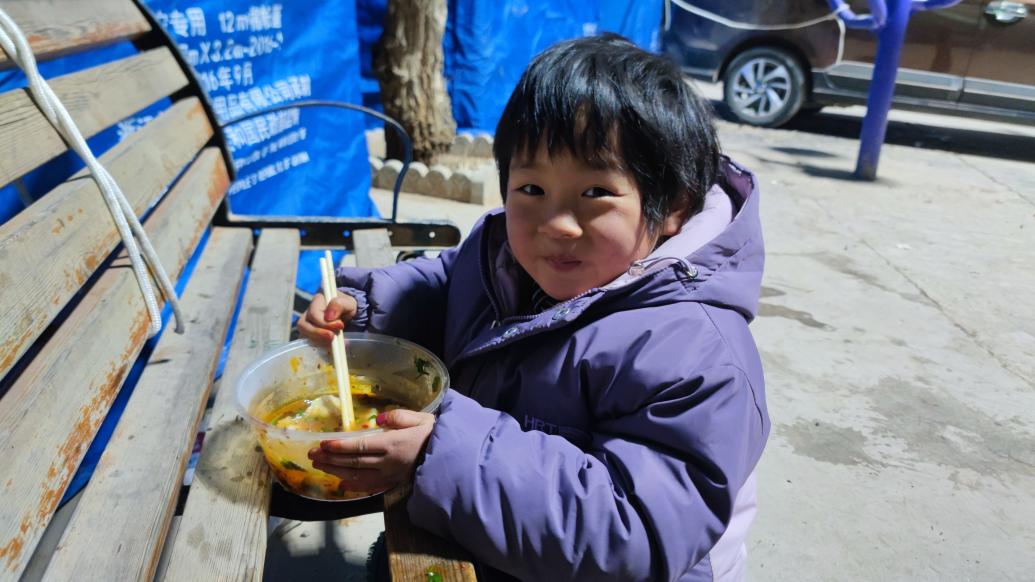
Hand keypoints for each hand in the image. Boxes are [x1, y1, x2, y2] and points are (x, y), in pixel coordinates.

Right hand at [296, 292, 357, 344]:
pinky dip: (320, 347)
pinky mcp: (309, 336)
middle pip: (303, 325)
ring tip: (334, 343)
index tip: (340, 326)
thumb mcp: (348, 302)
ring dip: (319, 341)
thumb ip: (339, 305)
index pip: (313, 313)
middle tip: (333, 337)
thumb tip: (329, 317)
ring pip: (303, 336)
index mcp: (317, 301)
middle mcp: (308, 313)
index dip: (324, 323)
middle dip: (318, 333)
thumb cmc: (346, 306)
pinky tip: (331, 349)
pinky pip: (308, 343)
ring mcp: (306, 325)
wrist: (347, 315)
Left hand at [308, 409, 435, 491]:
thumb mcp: (421, 418)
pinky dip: (354, 487)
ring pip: (358, 476)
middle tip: (311, 455)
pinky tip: (342, 485)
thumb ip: (399, 417)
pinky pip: (370, 487)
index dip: (339, 447)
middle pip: (353, 462)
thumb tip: (379, 419)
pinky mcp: (394, 482)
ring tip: (320, 466)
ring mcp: (390, 475)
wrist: (452, 456)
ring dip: (336, 472)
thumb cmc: (436, 433)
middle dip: (330, 459)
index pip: (360, 446)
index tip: (322, 444)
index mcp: (394, 444)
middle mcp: (389, 462)